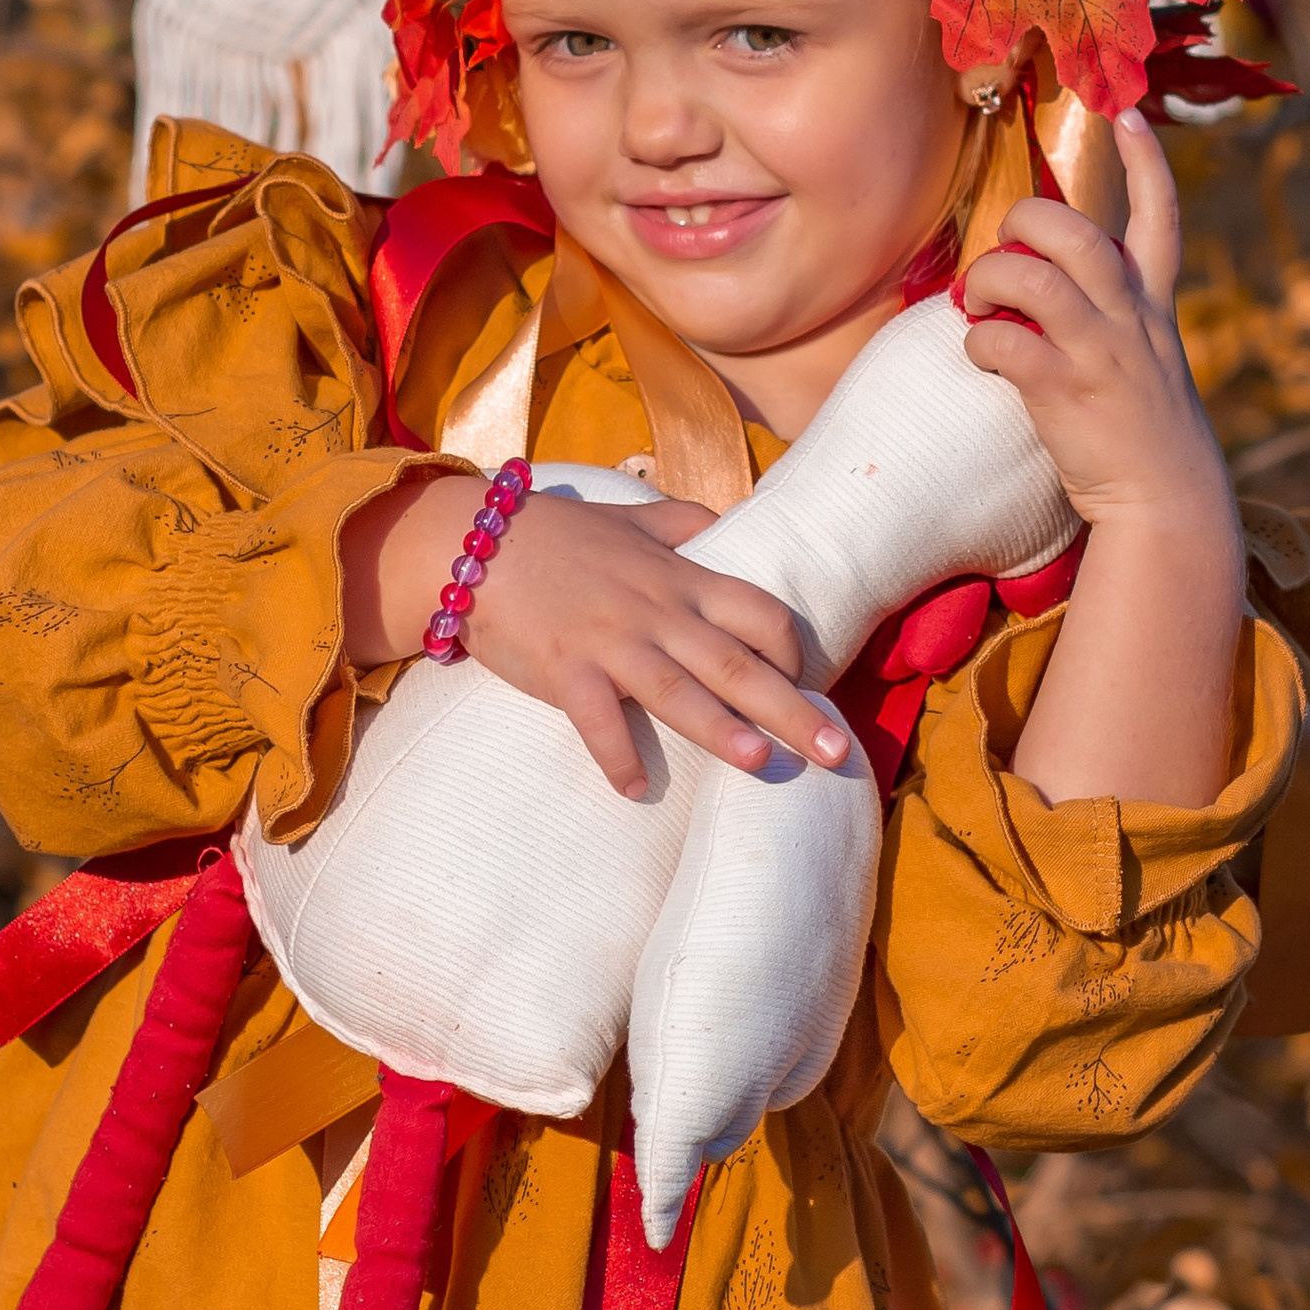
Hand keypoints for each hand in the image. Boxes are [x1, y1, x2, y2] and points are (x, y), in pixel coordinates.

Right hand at [344, 472, 849, 798]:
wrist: (472, 542)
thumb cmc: (554, 535)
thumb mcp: (627, 518)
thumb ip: (680, 523)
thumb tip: (725, 522)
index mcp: (680, 578)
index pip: (759, 611)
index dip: (792, 649)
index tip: (811, 683)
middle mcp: (656, 613)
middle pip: (737, 663)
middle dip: (792, 709)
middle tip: (837, 753)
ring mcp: (610, 642)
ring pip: (678, 691)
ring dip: (721, 729)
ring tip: (761, 766)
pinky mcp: (564, 669)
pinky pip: (597, 719)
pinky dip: (616, 755)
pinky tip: (636, 791)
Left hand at [958, 109, 1237, 551]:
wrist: (1167, 497)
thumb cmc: (1141, 427)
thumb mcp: (1146, 356)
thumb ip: (1109, 315)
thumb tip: (1040, 286)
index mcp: (1153, 302)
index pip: (1159, 215)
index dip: (1145, 161)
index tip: (1127, 112)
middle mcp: (1130, 317)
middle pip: (1075, 232)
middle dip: (1025, 224)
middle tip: (1002, 254)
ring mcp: (1100, 352)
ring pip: (1034, 279)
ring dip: (990, 282)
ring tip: (978, 306)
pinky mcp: (1066, 392)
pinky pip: (1006, 343)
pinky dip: (979, 342)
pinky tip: (983, 357)